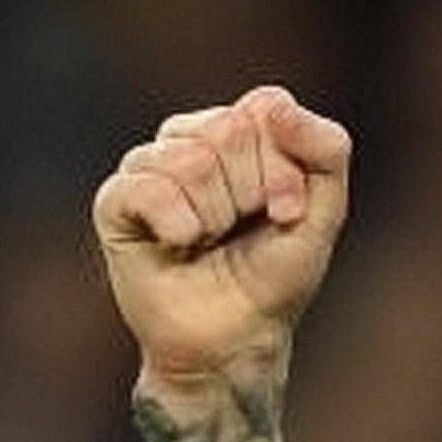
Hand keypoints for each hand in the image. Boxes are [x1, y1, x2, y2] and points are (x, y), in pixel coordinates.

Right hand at [93, 85, 352, 385]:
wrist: (234, 337)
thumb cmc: (276, 274)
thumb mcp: (324, 211)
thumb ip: (326, 149)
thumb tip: (273, 104)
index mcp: (242, 129)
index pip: (266, 107)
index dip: (284, 167)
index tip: (288, 212)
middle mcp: (192, 138)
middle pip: (230, 130)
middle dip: (252, 192)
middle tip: (244, 230)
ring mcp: (149, 165)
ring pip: (191, 160)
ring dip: (215, 216)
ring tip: (210, 240)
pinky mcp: (115, 200)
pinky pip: (148, 187)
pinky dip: (178, 225)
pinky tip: (179, 245)